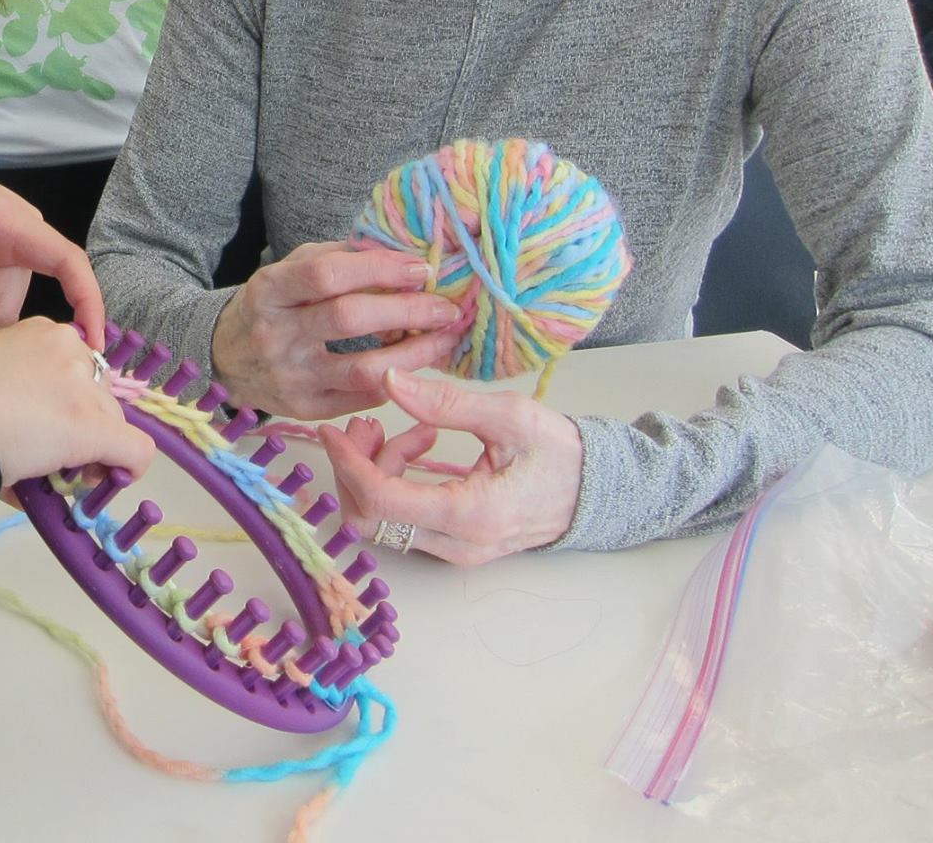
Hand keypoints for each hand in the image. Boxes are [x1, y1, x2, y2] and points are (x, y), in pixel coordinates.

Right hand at [0, 319, 154, 486]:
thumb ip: (5, 391)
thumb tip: (20, 439)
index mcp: (35, 331)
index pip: (73, 366)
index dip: (64, 400)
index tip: (43, 425)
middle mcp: (65, 348)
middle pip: (98, 393)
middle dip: (82, 426)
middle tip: (49, 458)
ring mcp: (79, 387)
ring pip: (113, 423)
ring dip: (92, 450)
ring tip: (53, 475)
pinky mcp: (89, 427)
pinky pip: (134, 451)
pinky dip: (126, 469)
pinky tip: (104, 481)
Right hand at [211, 241, 465, 417]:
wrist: (225, 359)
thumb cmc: (271, 307)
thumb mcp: (289, 270)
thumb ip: (338, 257)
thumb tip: (399, 250)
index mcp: (269, 290)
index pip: (326, 274)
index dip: (378, 269)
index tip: (419, 269)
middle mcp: (275, 334)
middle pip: (349, 318)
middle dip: (407, 311)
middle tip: (446, 307)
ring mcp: (289, 376)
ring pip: (363, 368)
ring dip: (413, 354)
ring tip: (444, 339)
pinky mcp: (304, 409)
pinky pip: (362, 397)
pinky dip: (396, 380)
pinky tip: (415, 366)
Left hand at [318, 368, 583, 566]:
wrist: (600, 492)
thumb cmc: (563, 454)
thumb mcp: (510, 417)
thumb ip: (447, 403)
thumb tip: (390, 380)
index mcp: (470, 515)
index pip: (381, 501)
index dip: (347, 465)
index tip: (332, 429)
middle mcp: (456, 545)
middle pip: (370, 519)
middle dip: (355, 469)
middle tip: (368, 423)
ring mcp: (454, 551)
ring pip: (382, 520)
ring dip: (377, 471)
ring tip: (404, 429)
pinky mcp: (453, 545)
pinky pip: (403, 519)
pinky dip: (397, 480)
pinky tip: (420, 443)